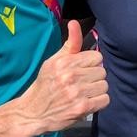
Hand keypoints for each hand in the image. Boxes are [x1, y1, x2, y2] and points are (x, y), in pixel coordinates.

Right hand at [17, 20, 108, 136]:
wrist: (32, 113)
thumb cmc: (45, 85)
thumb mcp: (54, 61)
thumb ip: (70, 43)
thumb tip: (74, 22)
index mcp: (64, 62)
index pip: (97, 57)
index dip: (91, 64)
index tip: (83, 70)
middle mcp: (70, 76)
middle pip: (102, 71)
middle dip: (94, 77)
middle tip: (82, 83)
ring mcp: (76, 93)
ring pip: (104, 85)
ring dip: (96, 90)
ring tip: (84, 93)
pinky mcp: (82, 108)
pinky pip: (104, 100)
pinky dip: (98, 102)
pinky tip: (87, 102)